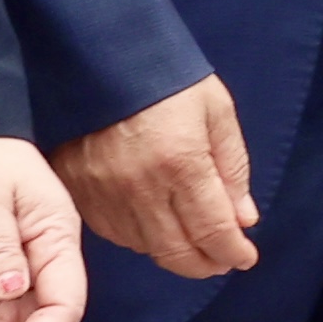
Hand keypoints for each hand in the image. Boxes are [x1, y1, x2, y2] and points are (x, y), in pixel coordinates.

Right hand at [58, 79, 258, 279]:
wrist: (100, 56)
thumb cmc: (167, 79)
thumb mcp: (216, 111)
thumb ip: (232, 168)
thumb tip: (244, 219)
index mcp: (181, 163)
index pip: (212, 230)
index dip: (232, 252)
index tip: (245, 257)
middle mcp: (139, 186)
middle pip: (176, 250)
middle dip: (205, 264)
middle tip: (222, 261)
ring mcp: (103, 192)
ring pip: (143, 247)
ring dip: (173, 255)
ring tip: (194, 247)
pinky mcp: (77, 190)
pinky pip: (112, 233)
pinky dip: (139, 240)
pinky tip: (156, 230)